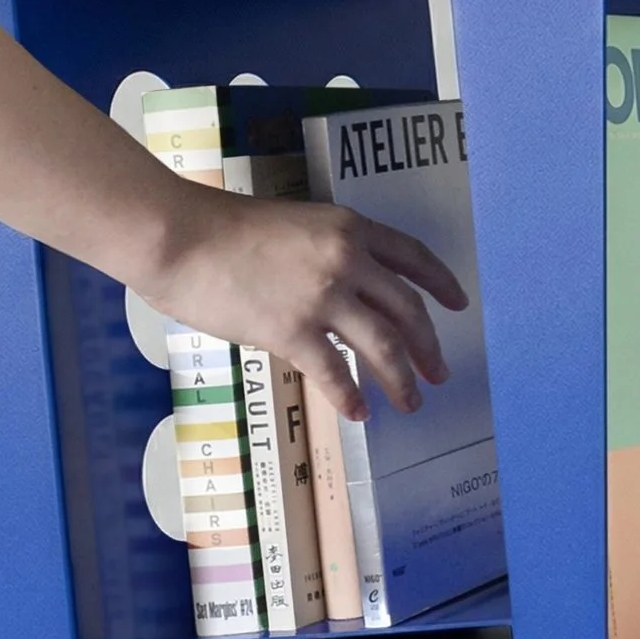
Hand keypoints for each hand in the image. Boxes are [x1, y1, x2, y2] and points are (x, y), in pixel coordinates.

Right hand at [136, 184, 467, 421]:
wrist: (180, 237)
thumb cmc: (221, 228)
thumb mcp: (291, 227)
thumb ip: (324, 253)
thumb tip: (341, 295)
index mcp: (347, 227)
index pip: (412, 256)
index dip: (441, 283)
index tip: (459, 304)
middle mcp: (346, 259)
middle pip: (407, 308)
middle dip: (429, 346)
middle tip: (439, 372)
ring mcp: (322, 295)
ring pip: (383, 345)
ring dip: (402, 378)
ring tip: (411, 401)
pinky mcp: (292, 330)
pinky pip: (335, 372)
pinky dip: (351, 396)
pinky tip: (359, 411)